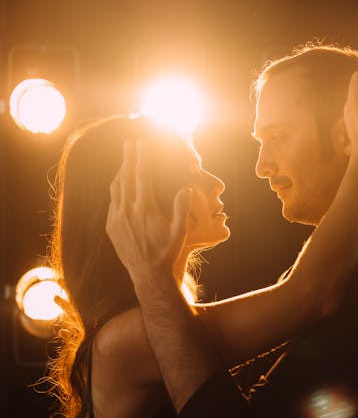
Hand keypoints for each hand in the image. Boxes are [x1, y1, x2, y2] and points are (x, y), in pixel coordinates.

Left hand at [106, 139, 191, 283]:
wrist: (148, 274)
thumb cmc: (167, 252)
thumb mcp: (179, 232)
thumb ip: (182, 209)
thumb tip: (186, 188)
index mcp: (145, 208)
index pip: (141, 175)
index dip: (141, 157)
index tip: (141, 143)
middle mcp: (127, 211)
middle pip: (126, 176)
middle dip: (128, 158)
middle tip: (129, 143)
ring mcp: (116, 219)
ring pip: (116, 188)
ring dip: (121, 172)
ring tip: (125, 161)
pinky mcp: (111, 227)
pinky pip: (112, 202)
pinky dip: (117, 190)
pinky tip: (121, 187)